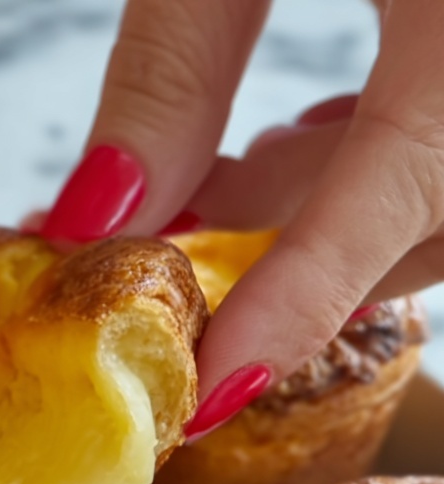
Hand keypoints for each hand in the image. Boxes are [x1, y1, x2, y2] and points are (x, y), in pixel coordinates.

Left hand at [39, 0, 442, 434]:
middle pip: (423, 226)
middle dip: (287, 273)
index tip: (207, 393)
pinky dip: (359, 176)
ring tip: (208, 197)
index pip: (407, 188)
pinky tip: (287, 147)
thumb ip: (173, 66)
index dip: (299, 307)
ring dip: (315, 223)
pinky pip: (439, 153)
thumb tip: (98, 214)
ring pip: (433, 203)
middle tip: (163, 279)